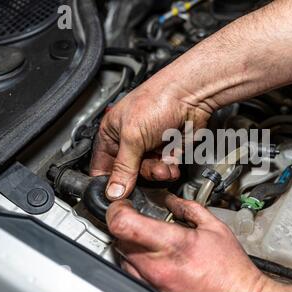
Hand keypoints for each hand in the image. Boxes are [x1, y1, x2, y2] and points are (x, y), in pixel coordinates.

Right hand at [90, 81, 211, 199]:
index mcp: (111, 134)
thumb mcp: (132, 136)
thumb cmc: (157, 101)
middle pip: (127, 175)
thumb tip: (113, 191)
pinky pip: (164, 171)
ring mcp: (149, 147)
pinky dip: (169, 171)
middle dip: (139, 175)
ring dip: (156, 173)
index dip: (108, 183)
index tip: (115, 195)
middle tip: (147, 168)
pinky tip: (171, 165)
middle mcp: (129, 142)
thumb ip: (123, 167)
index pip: (101, 167)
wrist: (190, 96)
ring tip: (163, 164)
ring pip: (148, 175)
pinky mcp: (168, 151)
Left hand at [106, 195, 269, 291]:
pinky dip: (134, 258)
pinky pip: (131, 270)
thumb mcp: (214, 227)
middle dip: (126, 223)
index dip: (118, 209)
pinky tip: (152, 252)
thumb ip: (190, 209)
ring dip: (129, 241)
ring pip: (121, 255)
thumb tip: (173, 201)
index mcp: (173, 244)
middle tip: (139, 216)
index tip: (124, 204)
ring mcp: (153, 281)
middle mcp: (157, 265)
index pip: (125, 224)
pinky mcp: (152, 290)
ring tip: (148, 235)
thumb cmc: (230, 268)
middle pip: (119, 238)